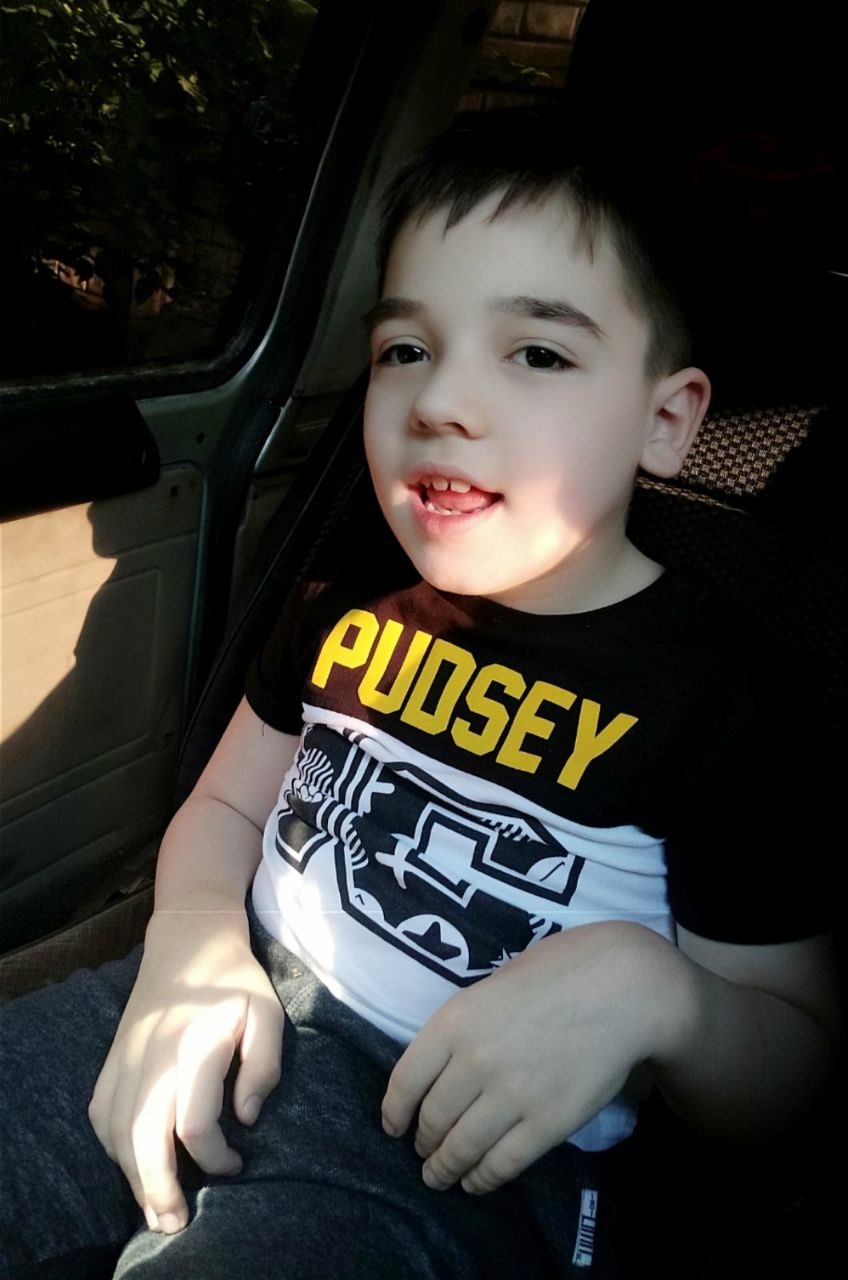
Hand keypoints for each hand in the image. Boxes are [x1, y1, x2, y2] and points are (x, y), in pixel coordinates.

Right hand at [88, 905, 283, 1233]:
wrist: (188, 940)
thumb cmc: (234, 980)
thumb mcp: (267, 1012)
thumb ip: (265, 1064)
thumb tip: (247, 1117)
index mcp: (195, 1045)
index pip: (195, 1122)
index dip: (216, 1155)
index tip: (237, 1162)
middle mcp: (153, 1056)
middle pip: (143, 1137)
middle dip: (158, 1188)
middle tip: (175, 1223)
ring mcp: (126, 1058)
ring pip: (116, 1132)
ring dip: (132, 1177)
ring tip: (155, 1209)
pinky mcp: (113, 1058)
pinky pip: (101, 1114)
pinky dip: (113, 1147)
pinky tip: (131, 1164)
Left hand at [381, 922, 680, 1194]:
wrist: (623, 987)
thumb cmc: (559, 972)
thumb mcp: (496, 984)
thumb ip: (467, 1023)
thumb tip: (446, 1062)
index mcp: (455, 1020)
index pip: (405, 1081)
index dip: (394, 1111)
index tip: (393, 1127)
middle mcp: (474, 1061)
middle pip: (432, 1119)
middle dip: (424, 1143)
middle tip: (423, 1154)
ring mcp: (511, 1095)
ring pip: (462, 1148)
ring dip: (446, 1168)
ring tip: (441, 1177)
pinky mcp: (548, 1123)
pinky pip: (503, 1163)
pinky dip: (483, 1179)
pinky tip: (476, 1181)